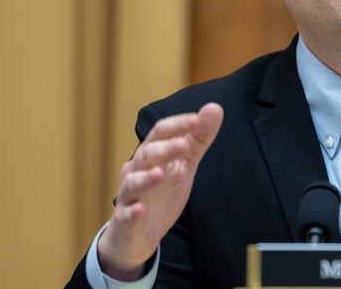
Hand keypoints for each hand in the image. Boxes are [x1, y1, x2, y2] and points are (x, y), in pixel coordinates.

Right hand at [97, 103, 223, 279]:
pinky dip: (133, 212)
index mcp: (151, 154)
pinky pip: (127, 215)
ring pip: (133, 182)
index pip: (160, 133)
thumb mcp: (184, 165)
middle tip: (184, 145)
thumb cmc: (161, 192)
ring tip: (161, 173)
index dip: (177, 125)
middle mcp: (136, 171)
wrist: (136, 233)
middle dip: (164, 149)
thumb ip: (198, 139)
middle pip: (147, 154)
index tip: (197, 120)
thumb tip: (215, 107)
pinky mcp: (126, 221)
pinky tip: (140, 210)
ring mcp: (129, 196)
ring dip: (146, 178)